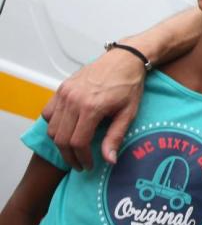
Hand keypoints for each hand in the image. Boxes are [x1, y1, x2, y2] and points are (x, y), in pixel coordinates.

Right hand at [42, 49, 145, 169]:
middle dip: (70, 156)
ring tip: (74, 150)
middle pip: (61, 139)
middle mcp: (73, 100)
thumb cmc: (129, 84)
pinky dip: (54, 125)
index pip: (78, 142)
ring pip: (52, 128)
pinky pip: (48, 112)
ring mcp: (65, 93)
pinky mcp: (62, 88)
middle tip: (80, 163)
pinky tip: (67, 130)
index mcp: (91, 107)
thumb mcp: (129, 112)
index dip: (82, 158)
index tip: (89, 165)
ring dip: (60, 143)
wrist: (125, 59)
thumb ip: (116, 137)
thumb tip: (109, 160)